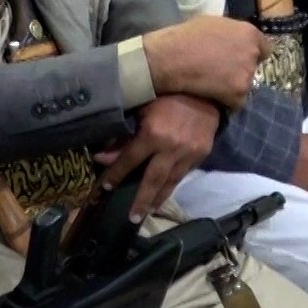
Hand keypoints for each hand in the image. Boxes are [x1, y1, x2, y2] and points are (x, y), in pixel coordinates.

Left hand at [93, 95, 218, 222]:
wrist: (205, 89)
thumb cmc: (167, 93)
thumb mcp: (140, 107)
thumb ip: (123, 134)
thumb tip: (102, 157)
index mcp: (153, 134)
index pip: (129, 160)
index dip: (115, 174)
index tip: (104, 186)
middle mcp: (171, 149)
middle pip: (152, 181)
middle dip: (140, 201)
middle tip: (132, 219)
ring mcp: (188, 154)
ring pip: (170, 182)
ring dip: (158, 199)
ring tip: (148, 213)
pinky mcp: (201, 155)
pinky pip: (183, 175)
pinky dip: (173, 185)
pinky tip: (165, 192)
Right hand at [143, 16, 269, 108]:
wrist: (170, 58)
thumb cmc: (185, 37)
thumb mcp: (212, 23)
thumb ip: (230, 33)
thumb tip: (232, 40)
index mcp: (249, 32)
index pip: (264, 48)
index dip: (250, 55)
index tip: (237, 59)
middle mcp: (252, 53)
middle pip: (253, 67)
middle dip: (240, 70)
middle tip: (220, 72)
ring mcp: (247, 75)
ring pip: (245, 86)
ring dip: (232, 87)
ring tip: (212, 85)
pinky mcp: (238, 94)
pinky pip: (236, 102)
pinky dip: (226, 102)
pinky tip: (210, 95)